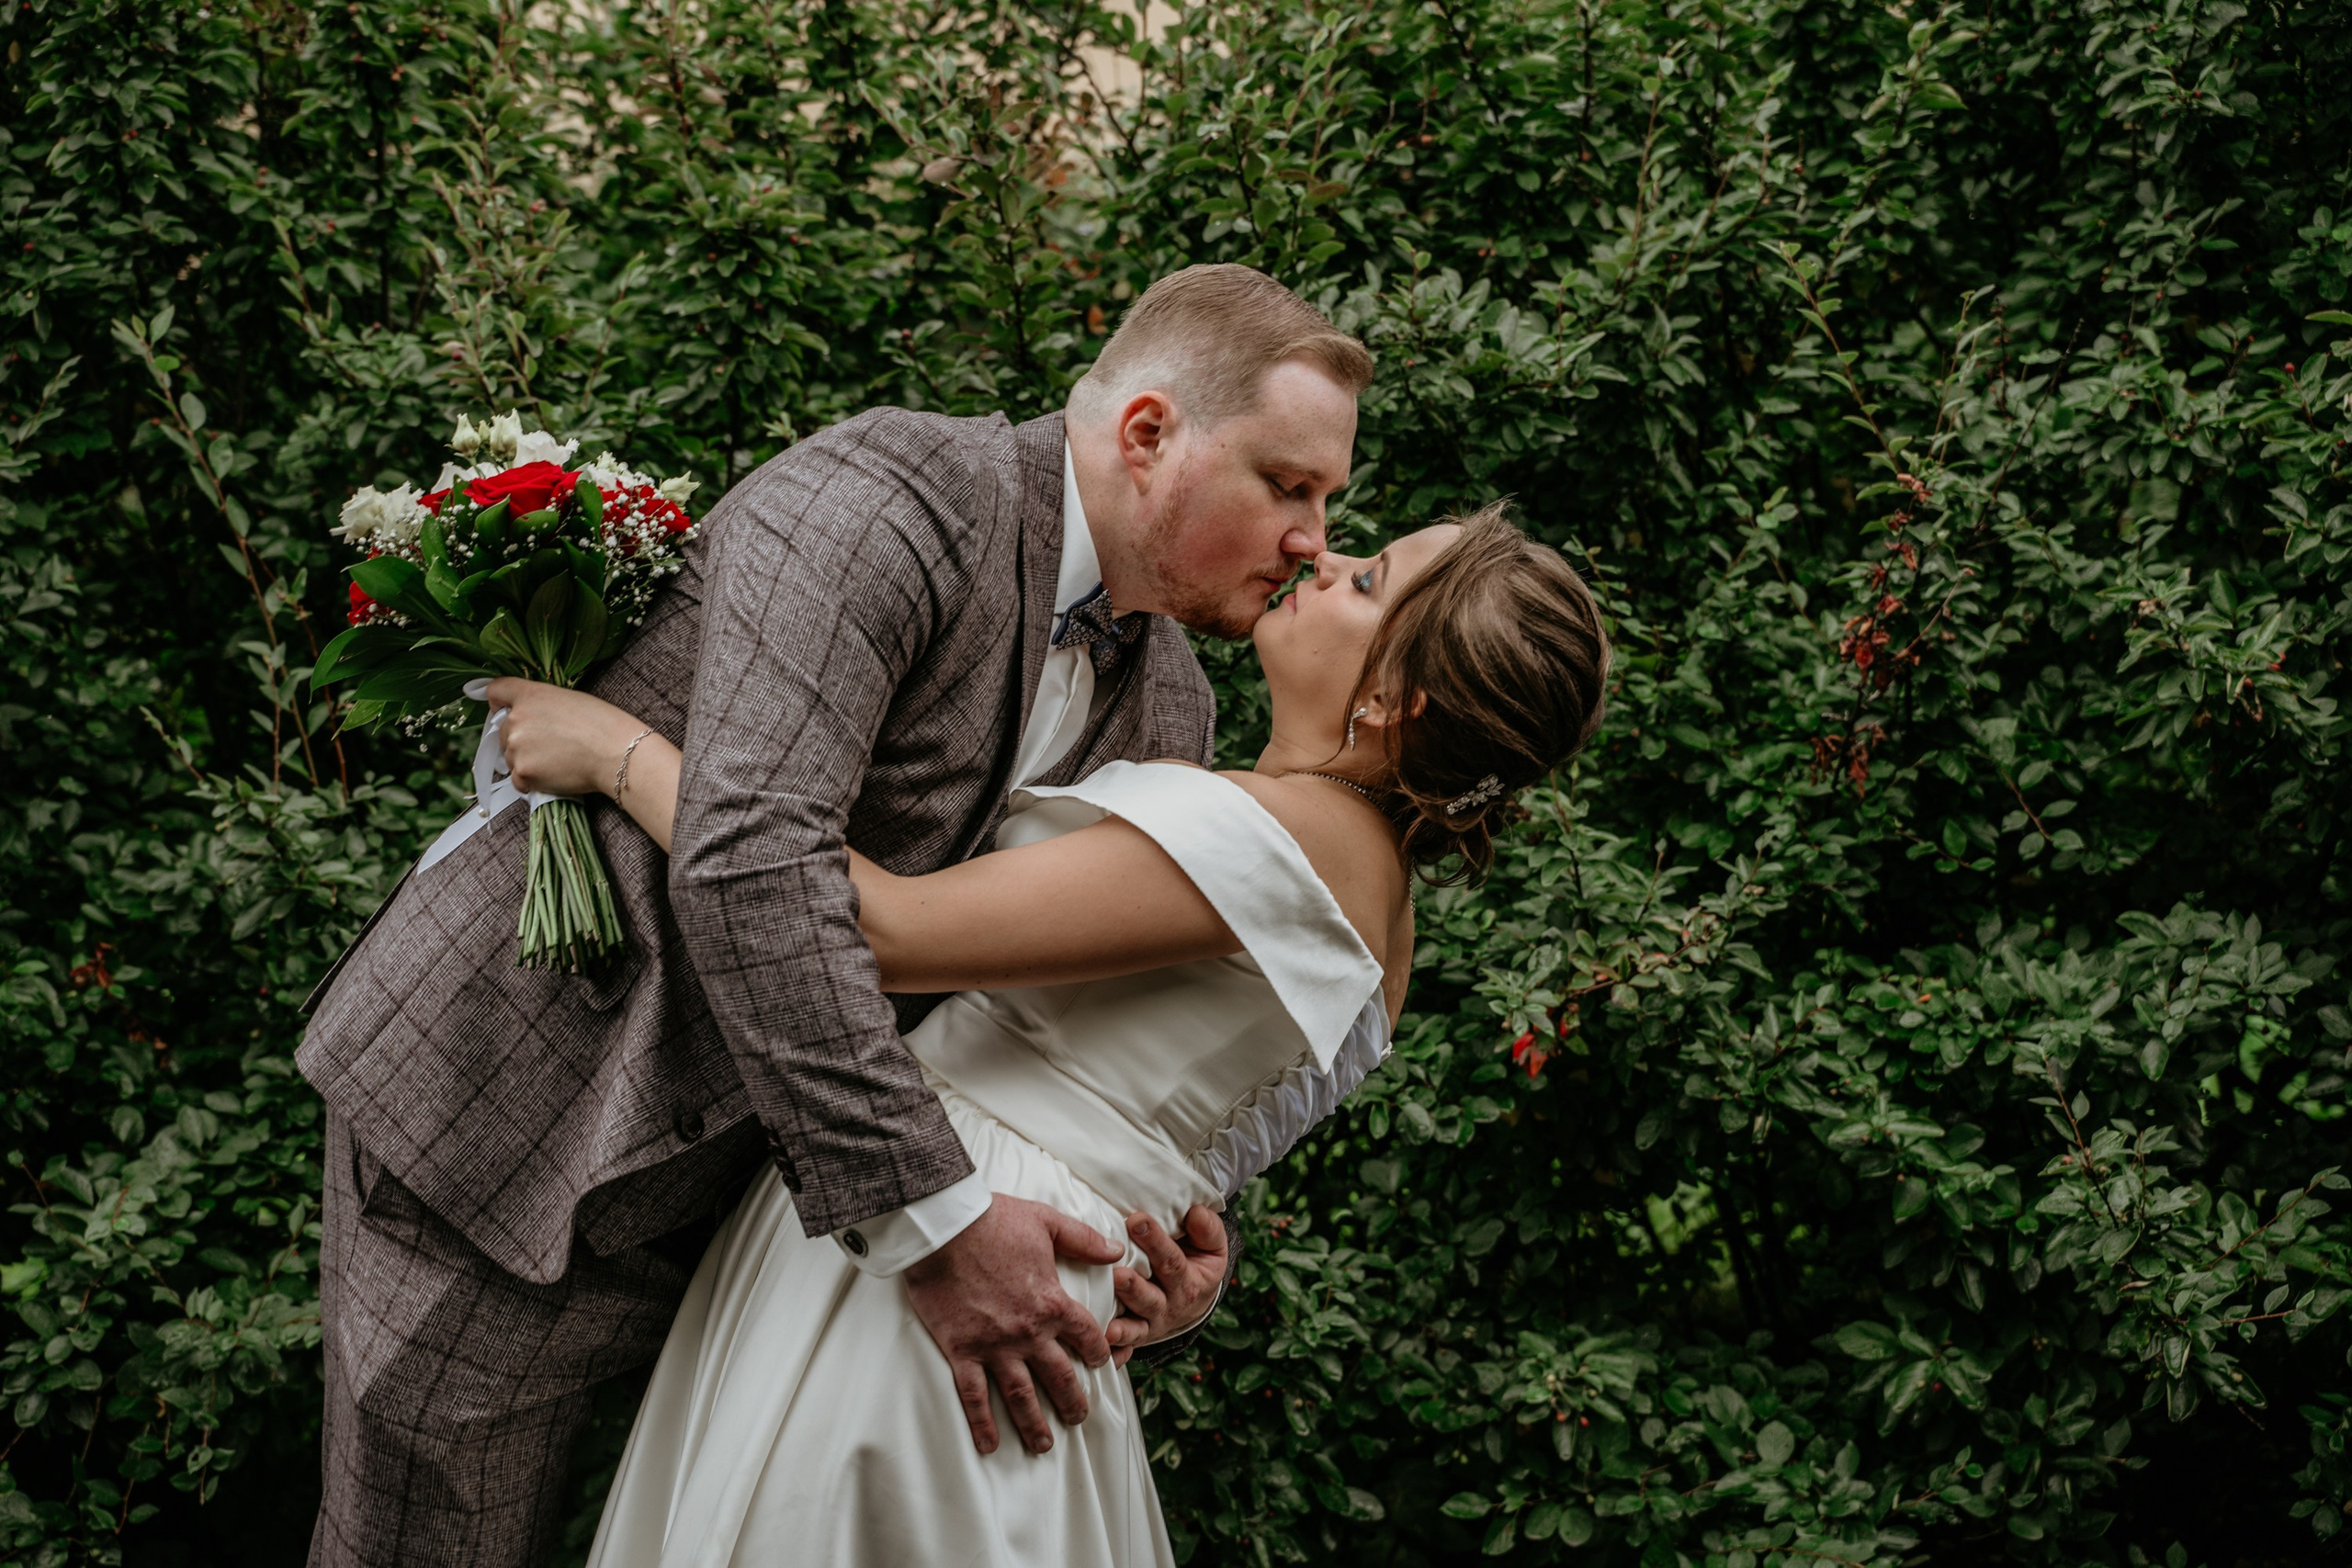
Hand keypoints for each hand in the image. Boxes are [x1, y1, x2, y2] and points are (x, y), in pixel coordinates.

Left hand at [483, 677, 645, 797]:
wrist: (616, 753)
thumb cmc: (602, 725)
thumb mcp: (570, 699)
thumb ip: (541, 705)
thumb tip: (531, 718)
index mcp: (530, 695)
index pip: (495, 691)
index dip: (498, 702)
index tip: (502, 710)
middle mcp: (516, 719)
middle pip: (502, 731)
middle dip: (519, 739)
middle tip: (548, 745)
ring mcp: (517, 748)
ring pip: (510, 757)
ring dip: (527, 761)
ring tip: (557, 761)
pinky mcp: (523, 773)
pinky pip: (518, 780)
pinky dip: (532, 781)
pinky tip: (555, 775)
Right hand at [902, 1193, 1122, 1455]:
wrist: (944, 1227)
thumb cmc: (995, 1221)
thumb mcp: (1048, 1222)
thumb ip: (1084, 1240)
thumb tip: (1116, 1251)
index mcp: (1053, 1302)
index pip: (1086, 1337)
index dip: (1099, 1352)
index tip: (1101, 1365)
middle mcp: (1029, 1332)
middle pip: (1059, 1377)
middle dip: (1072, 1402)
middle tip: (1079, 1419)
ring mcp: (995, 1346)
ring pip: (1021, 1395)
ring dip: (1034, 1423)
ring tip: (1044, 1445)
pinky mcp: (962, 1351)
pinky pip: (974, 1396)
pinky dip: (982, 1423)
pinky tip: (989, 1444)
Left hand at [1104, 1204, 1229, 1367]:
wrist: (1196, 1299)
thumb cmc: (1198, 1261)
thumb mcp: (1212, 1245)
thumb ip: (1206, 1228)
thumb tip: (1194, 1212)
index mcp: (1191, 1281)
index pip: (1171, 1260)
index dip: (1155, 1241)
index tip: (1136, 1220)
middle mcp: (1171, 1305)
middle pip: (1151, 1296)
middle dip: (1134, 1285)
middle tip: (1118, 1273)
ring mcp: (1152, 1322)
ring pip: (1136, 1323)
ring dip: (1122, 1321)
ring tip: (1108, 1313)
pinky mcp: (1136, 1335)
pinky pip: (1126, 1344)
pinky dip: (1116, 1346)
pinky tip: (1104, 1342)